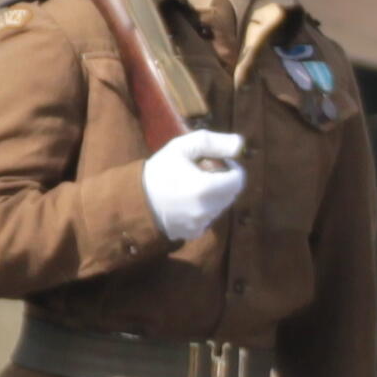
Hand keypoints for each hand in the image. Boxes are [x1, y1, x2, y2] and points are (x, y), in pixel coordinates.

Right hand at [141, 126, 248, 245]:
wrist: (135, 199)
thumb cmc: (159, 170)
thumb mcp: (183, 147)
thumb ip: (214, 143)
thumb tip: (240, 144)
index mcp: (207, 187)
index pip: (239, 180)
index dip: (232, 168)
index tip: (217, 161)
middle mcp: (207, 210)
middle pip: (231, 193)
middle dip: (223, 181)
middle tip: (203, 172)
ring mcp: (201, 224)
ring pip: (221, 207)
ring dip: (215, 195)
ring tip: (193, 186)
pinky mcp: (194, 233)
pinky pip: (209, 219)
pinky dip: (205, 209)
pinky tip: (187, 201)